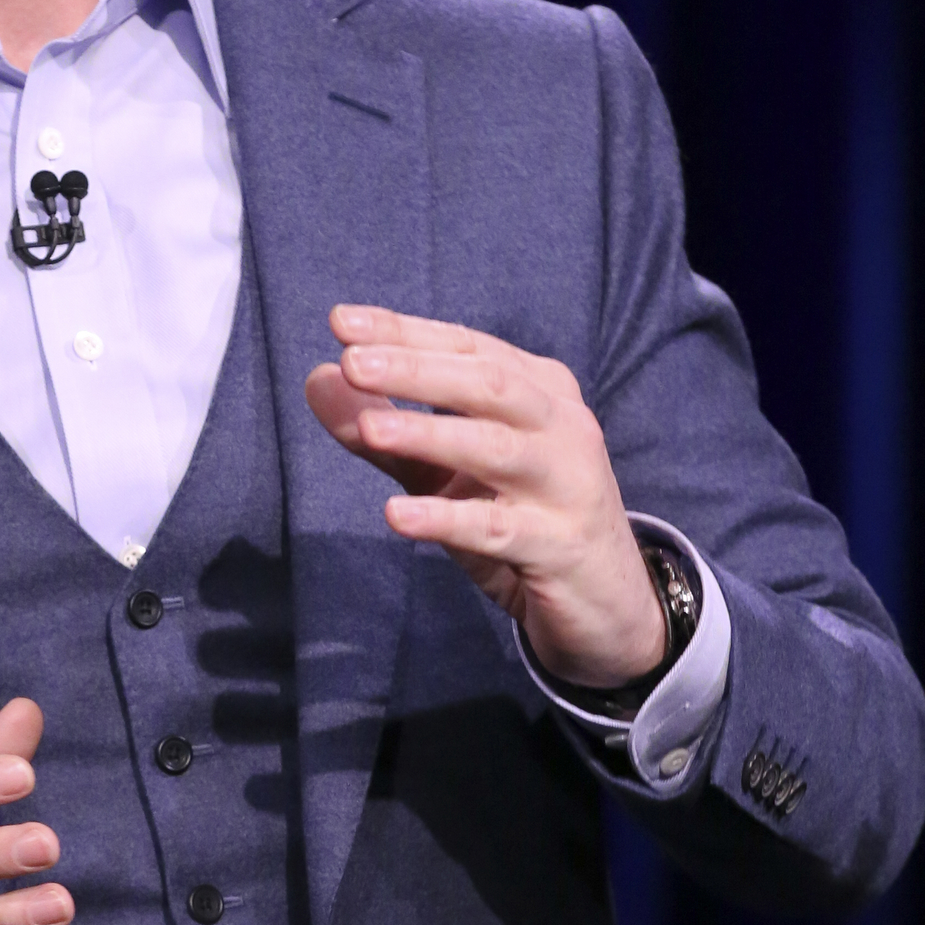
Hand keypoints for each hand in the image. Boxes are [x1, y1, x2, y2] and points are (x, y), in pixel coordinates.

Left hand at [305, 305, 667, 689]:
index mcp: (537, 390)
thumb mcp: (446, 471)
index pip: (466, 349)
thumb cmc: (522, 518)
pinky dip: (448, 518)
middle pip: (487, 384)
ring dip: (431, 435)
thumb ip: (386, 428)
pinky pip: (499, 528)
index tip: (343, 322)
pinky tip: (398, 515)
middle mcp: (561, 425)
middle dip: (417, 371)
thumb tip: (318, 378)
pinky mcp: (561, 545)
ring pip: (496, 448)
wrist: (606, 603)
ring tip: (370, 429)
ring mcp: (567, 485)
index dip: (406, 333)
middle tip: (353, 362)